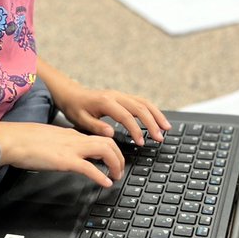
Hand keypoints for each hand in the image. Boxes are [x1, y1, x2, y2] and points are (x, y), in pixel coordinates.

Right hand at [0, 121, 127, 187]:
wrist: (11, 140)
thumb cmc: (22, 141)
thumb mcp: (47, 140)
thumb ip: (59, 145)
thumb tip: (63, 155)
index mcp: (70, 134)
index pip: (98, 138)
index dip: (111, 150)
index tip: (112, 160)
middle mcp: (74, 139)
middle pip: (108, 142)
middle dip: (119, 157)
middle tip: (119, 171)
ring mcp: (71, 149)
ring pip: (105, 151)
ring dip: (115, 165)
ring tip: (116, 177)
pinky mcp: (65, 160)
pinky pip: (89, 167)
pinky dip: (101, 176)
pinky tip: (105, 183)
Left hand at [52, 84, 169, 145]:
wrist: (72, 94)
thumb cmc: (75, 108)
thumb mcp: (81, 120)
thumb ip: (96, 127)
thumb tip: (112, 133)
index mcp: (106, 102)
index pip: (126, 116)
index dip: (136, 130)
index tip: (142, 142)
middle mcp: (116, 96)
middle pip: (140, 108)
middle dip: (152, 123)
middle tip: (160, 138)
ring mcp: (121, 95)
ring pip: (144, 102)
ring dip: (157, 115)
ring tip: (166, 128)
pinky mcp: (123, 97)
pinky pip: (141, 102)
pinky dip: (152, 110)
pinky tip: (158, 120)